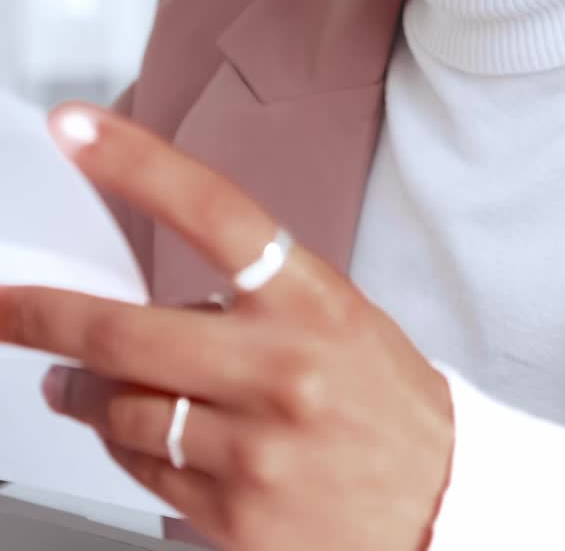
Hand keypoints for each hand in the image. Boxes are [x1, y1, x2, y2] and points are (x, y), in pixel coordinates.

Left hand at [0, 104, 453, 550]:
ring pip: (122, 407)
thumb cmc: (385, 400)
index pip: (212, 211)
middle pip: (125, 330)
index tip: (76, 130)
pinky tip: (139, 432)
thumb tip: (138, 303)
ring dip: (82, 390)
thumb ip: (245, 301)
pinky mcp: (237, 519)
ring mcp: (256, 450)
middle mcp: (282, 370)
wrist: (443, 507)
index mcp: (313, 301)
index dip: (137, 163)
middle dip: (41, 316)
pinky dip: (124, 443)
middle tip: (5, 305)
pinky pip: (142, 469)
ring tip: (72, 382)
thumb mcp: (335, 318)